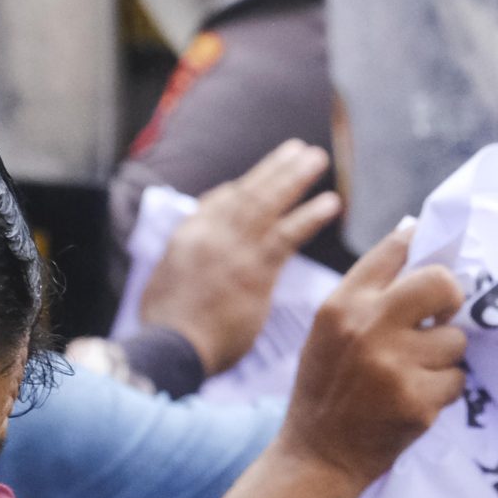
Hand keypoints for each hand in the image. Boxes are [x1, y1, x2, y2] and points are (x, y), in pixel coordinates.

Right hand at [138, 142, 344, 376]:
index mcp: (187, 236)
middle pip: (246, 192)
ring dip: (294, 177)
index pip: (215, 202)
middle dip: (274, 168)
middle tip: (299, 149)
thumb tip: (197, 263)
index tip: (257, 179)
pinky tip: (332, 203)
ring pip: (268, 202)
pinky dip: (310, 216)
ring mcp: (233, 248)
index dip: (240, 189)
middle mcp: (209, 233)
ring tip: (317, 159)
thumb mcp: (165, 284)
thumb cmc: (166, 330)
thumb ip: (187, 265)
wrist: (169, 348)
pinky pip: (288, 235)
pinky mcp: (254, 269)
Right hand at [277, 223, 466, 487]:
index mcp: (342, 305)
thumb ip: (368, 291)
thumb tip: (413, 231)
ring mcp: (393, 365)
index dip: (423, 246)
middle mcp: (367, 327)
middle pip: (440, 283)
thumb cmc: (327, 388)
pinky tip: (413, 400)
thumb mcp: (329, 330)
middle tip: (442, 317)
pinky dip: (443, 391)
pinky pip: (456, 379)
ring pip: (454, 339)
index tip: (437, 254)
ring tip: (413, 374)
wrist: (318, 457)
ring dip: (443, 357)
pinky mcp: (417, 401)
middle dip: (450, 299)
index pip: (395, 250)